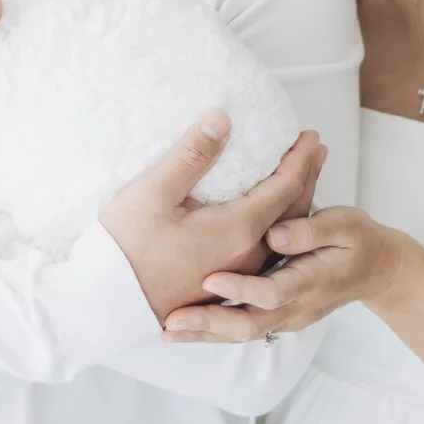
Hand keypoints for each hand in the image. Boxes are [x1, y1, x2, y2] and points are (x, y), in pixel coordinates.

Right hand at [100, 120, 327, 321]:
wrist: (107, 305)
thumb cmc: (126, 247)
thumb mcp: (154, 193)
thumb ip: (192, 155)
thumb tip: (223, 119)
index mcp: (238, 229)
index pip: (283, 187)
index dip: (299, 158)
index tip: (310, 135)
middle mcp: (247, 255)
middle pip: (291, 211)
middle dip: (306, 177)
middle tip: (316, 151)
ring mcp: (237, 274)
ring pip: (281, 234)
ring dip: (296, 202)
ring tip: (300, 180)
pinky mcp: (223, 285)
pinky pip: (265, 251)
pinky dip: (279, 227)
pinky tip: (269, 222)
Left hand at [160, 204, 413, 342]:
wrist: (378, 270)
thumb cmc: (358, 239)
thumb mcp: (344, 225)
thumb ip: (311, 230)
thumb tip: (275, 235)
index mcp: (312, 282)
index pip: (273, 292)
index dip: (242, 289)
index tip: (210, 280)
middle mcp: (297, 308)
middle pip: (250, 325)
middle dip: (210, 325)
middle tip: (172, 322)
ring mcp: (288, 318)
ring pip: (243, 333)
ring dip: (206, 335)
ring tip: (168, 331)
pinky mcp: (278, 317)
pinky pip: (243, 330)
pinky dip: (214, 332)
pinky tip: (185, 329)